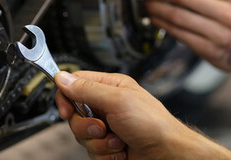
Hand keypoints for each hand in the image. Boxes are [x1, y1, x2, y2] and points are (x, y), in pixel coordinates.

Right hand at [55, 71, 230, 159]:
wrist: (168, 154)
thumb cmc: (153, 124)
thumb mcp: (118, 101)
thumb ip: (87, 89)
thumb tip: (62, 78)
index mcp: (109, 87)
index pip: (74, 85)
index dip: (65, 97)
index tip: (66, 110)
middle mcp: (106, 106)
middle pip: (74, 115)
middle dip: (87, 127)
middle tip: (103, 127)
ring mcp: (107, 128)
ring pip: (82, 137)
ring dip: (99, 143)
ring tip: (119, 142)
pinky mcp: (108, 146)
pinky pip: (92, 152)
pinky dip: (106, 155)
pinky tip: (121, 151)